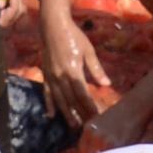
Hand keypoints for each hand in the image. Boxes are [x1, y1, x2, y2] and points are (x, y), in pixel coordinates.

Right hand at [35, 0, 108, 127]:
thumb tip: (106, 85)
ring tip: (73, 125)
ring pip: (59, 99)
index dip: (89, 107)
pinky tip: (51, 115)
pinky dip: (49, 104)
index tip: (97, 117)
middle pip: (71, 100)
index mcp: (73, 70)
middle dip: (80, 113)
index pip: (82, 94)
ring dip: (66, 113)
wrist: (53, 26)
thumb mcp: (88, 50)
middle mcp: (60, 76)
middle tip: (87, 127)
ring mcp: (51, 76)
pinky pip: (46, 92)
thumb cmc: (74, 36)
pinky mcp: (45, 74)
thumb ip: (96, 69)